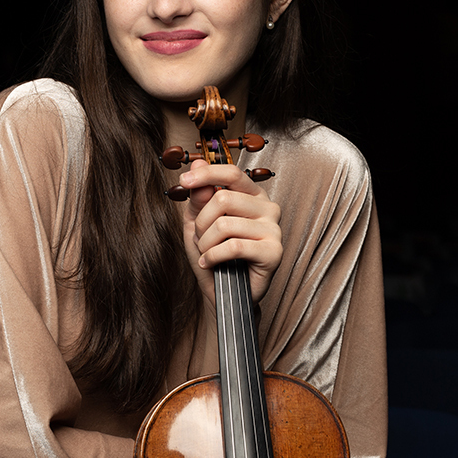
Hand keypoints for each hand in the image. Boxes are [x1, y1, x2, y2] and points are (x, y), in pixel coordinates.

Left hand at [178, 158, 282, 304]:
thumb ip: (199, 196)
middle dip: (201, 223)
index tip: (183, 181)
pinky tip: (210, 263)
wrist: (222, 292)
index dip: (206, 174)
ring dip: (206, 243)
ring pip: (225, 224)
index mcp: (253, 196)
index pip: (232, 173)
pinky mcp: (274, 252)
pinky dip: (213, 256)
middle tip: (201, 239)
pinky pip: (234, 246)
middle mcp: (268, 208)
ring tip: (207, 254)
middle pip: (223, 199)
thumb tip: (198, 165)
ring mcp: (274, 230)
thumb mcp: (198, 223)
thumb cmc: (214, 256)